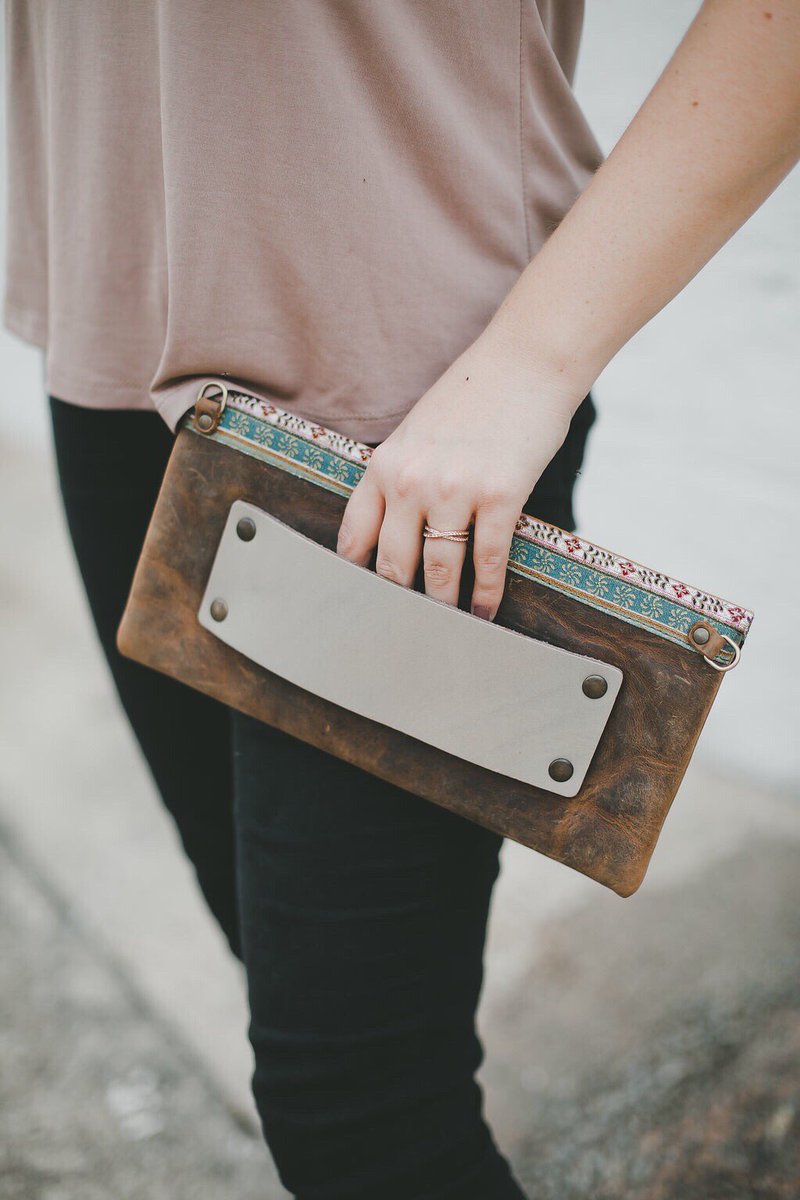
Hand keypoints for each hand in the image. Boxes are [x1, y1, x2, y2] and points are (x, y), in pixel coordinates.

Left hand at [336, 326, 579, 619]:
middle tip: (403, 632)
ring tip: (446, 630)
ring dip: (444, 607)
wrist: (526, 361)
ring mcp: (455, 490)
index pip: (355, 538)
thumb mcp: (416, 432)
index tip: (359, 606)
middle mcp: (411, 481)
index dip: (354, 579)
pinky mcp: (500, 496)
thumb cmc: (473, 396)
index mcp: (384, 465)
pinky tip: (485, 612)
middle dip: (398, 604)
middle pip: (394, 565)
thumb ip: (400, 477)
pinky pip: (487, 560)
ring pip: (439, 570)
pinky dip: (486, 594)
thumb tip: (395, 531)